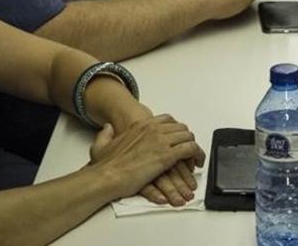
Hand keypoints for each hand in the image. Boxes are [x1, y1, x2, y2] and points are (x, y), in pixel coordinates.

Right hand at [88, 114, 206, 203]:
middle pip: (181, 128)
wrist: (107, 177)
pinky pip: (191, 149)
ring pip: (188, 137)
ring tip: (195, 158)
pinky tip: (197, 163)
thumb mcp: (101, 145)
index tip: (178, 137)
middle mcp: (154, 130)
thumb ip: (105, 134)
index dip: (175, 129)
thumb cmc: (105, 166)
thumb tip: (107, 127)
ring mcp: (162, 141)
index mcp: (141, 126)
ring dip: (194, 147)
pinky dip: (197, 155)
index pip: (167, 120)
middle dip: (186, 138)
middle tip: (188, 150)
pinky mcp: (168, 156)